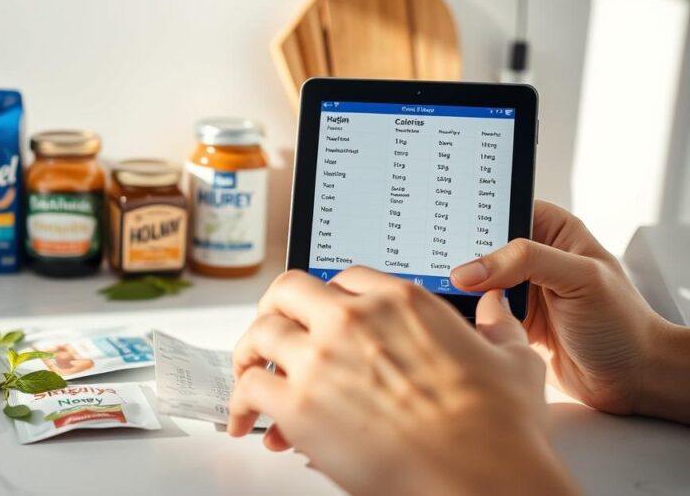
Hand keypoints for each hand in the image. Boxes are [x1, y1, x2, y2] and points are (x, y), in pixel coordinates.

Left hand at [228, 268, 576, 495]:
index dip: (326, 298)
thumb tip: (496, 306)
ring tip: (248, 372)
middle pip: (287, 291)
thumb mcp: (513, 359)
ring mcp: (321, 359)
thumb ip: (497, 326)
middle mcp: (352, 319)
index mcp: (399, 300)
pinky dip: (241, 402)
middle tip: (271, 330)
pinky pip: (249, 388)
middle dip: (275, 309)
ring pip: (259, 334)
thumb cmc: (499, 427)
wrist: (483, 477)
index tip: (320, 314)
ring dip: (248, 353)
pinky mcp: (300, 405)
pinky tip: (246, 419)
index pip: (342, 279)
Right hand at [451, 200, 687, 420]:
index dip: (474, 219)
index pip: (501, 211)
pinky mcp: (510, 321)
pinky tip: (458, 317)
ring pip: (473, 282)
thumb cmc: (622, 323)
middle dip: (459, 258)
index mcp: (552, 230)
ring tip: (444, 293)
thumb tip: (470, 268)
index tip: (446, 233)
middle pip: (479, 248)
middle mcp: (533, 257)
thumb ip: (526, 262)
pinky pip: (477, 313)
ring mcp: (520, 290)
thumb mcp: (580, 278)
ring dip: (461, 291)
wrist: (632, 378)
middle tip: (440, 268)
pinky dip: (467, 316)